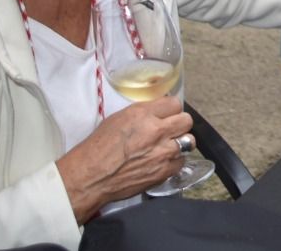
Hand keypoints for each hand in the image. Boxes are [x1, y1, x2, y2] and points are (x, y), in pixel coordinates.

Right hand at [56, 96, 192, 221]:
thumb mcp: (119, 118)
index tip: (166, 116)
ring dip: (179, 143)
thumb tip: (159, 112)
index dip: (170, 110)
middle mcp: (157, 131)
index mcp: (143, 114)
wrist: (91, 177)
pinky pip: (181, 161)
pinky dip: (174, 161)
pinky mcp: (164, 171)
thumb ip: (144, 113)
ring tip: (167, 147)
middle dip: (179, 124)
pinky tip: (162, 162)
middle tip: (169, 131)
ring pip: (189, 141)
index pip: (175, 103)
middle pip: (186, 121)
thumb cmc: (98, 147)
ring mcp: (163, 152)